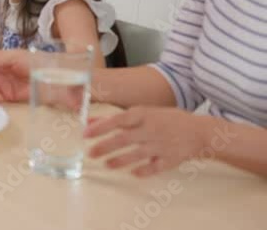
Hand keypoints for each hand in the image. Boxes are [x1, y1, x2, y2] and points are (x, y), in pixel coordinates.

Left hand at [85, 107, 213, 176]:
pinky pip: (155, 167)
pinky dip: (144, 171)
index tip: (85, 134)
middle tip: (90, 153)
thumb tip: (90, 121)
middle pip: (124, 139)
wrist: (200, 131)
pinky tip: (133, 173)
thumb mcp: (143, 113)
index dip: (101, 127)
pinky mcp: (171, 159)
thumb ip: (116, 118)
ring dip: (119, 160)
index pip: (118, 120)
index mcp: (144, 115)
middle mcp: (151, 130)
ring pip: (137, 154)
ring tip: (106, 164)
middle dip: (105, 147)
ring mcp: (161, 145)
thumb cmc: (166, 120)